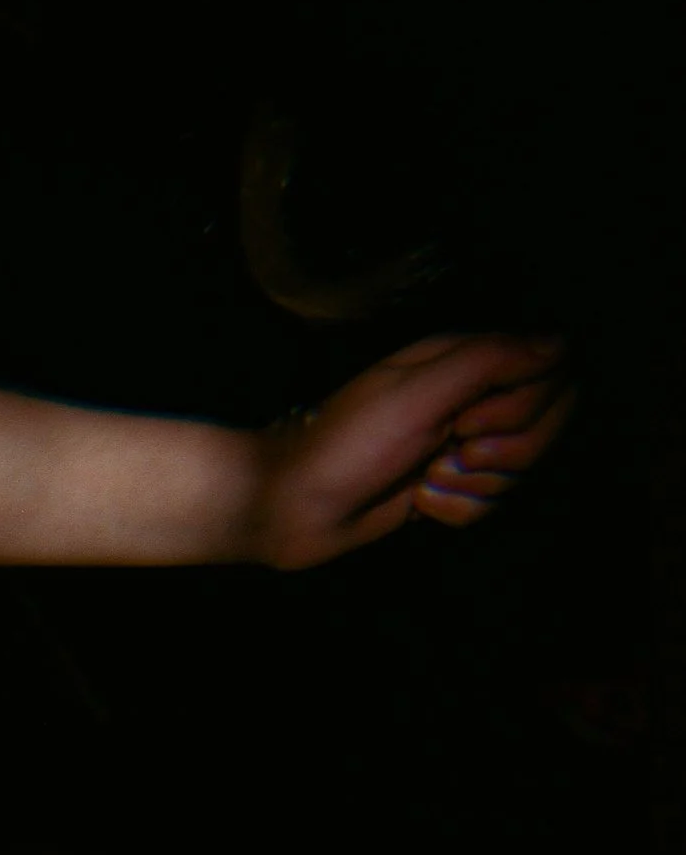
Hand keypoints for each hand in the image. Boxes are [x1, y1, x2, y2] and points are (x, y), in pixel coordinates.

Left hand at [251, 333, 574, 569]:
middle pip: (548, 426)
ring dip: (474, 486)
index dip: (526, 406)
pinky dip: (456, 510)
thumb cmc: (347, 443)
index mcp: (468, 361)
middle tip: (448, 452)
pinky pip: (491, 505)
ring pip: (521, 471)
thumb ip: (489, 359)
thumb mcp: (417, 391)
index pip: (555, 374)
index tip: (469, 421)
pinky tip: (418, 503)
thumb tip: (561, 344)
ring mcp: (464, 445)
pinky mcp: (451, 488)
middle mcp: (475, 398)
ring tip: (425, 479)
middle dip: (504, 451)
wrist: (292, 506)